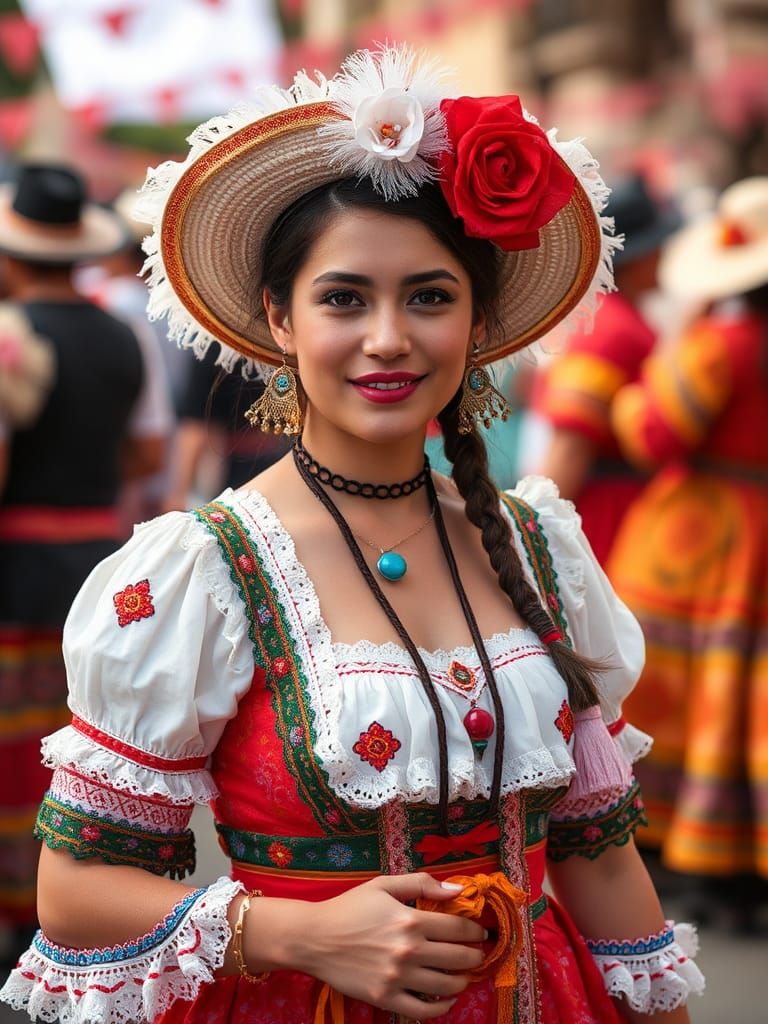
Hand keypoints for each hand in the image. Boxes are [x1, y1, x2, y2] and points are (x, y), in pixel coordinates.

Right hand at [293, 873, 485, 1018]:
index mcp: (410, 920)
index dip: (475, 930)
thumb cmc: (350, 907)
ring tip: (464, 974)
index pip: (458, 928)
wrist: (315, 938)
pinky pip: (424, 1010)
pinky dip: (442, 1007)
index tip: (481, 932)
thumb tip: (457, 889)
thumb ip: (422, 884)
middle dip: (475, 956)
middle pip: (459, 958)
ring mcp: (398, 977)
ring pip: (447, 985)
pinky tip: (447, 998)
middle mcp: (409, 950)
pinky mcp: (386, 998)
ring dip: (463, 980)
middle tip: (478, 954)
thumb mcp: (384, 885)